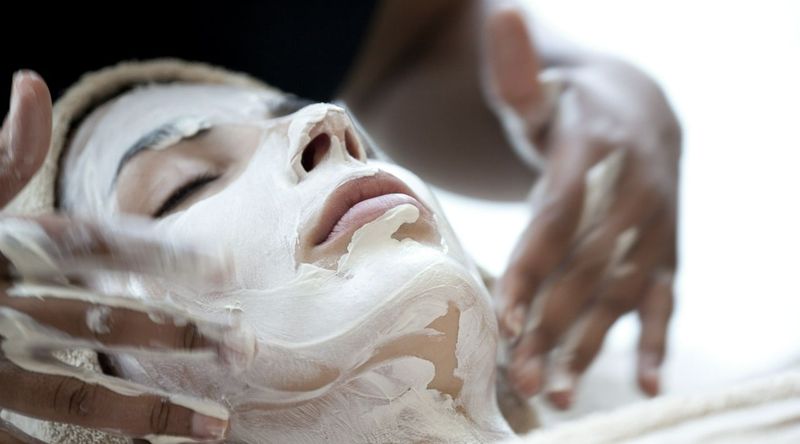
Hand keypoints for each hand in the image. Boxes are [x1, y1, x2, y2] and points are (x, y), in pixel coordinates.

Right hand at [0, 72, 247, 441]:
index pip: (95, 244)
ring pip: (77, 393)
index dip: (161, 254)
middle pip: (103, 321)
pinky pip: (31, 441)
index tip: (222, 267)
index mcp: (3, 248)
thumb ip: (3, 154)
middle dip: (178, 335)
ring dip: (150, 413)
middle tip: (244, 349)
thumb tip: (30, 80)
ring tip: (215, 429)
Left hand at [485, 9, 679, 407]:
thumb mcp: (543, 93)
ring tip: (555, 393)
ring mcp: (654, 228)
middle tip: (520, 377)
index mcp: (594, 155)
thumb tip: (501, 17)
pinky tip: (641, 383)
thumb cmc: (571, 112)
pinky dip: (654, 341)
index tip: (508, 315)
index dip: (536, 265)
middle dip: (555, 324)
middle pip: (589, 268)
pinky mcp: (666, 251)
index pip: (560, 218)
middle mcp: (631, 195)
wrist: (641, 114)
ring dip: (591, 345)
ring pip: (623, 293)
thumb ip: (516, 72)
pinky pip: (664, 300)